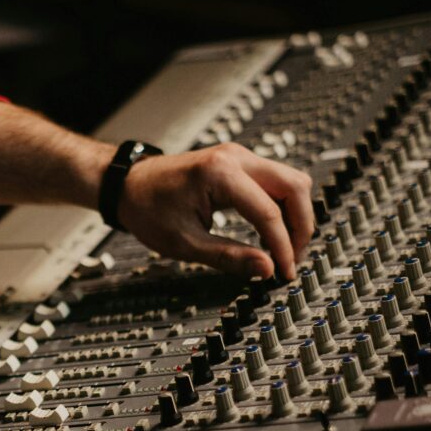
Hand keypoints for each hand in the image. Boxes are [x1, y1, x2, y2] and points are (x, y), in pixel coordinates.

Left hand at [117, 143, 315, 279]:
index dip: (283, 247)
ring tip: (283, 250)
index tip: (285, 273)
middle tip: (292, 259)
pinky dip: (282, 207)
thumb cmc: (148, 209)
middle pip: (294, 186)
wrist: (129, 185)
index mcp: (220, 174)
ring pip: (290, 182)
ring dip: (294, 216)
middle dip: (300, 226)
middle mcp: (235, 158)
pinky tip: (270, 234)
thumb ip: (229, 257)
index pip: (269, 212)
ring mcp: (239, 157)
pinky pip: (276, 182)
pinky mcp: (239, 163)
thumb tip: (268, 269)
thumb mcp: (185, 243)